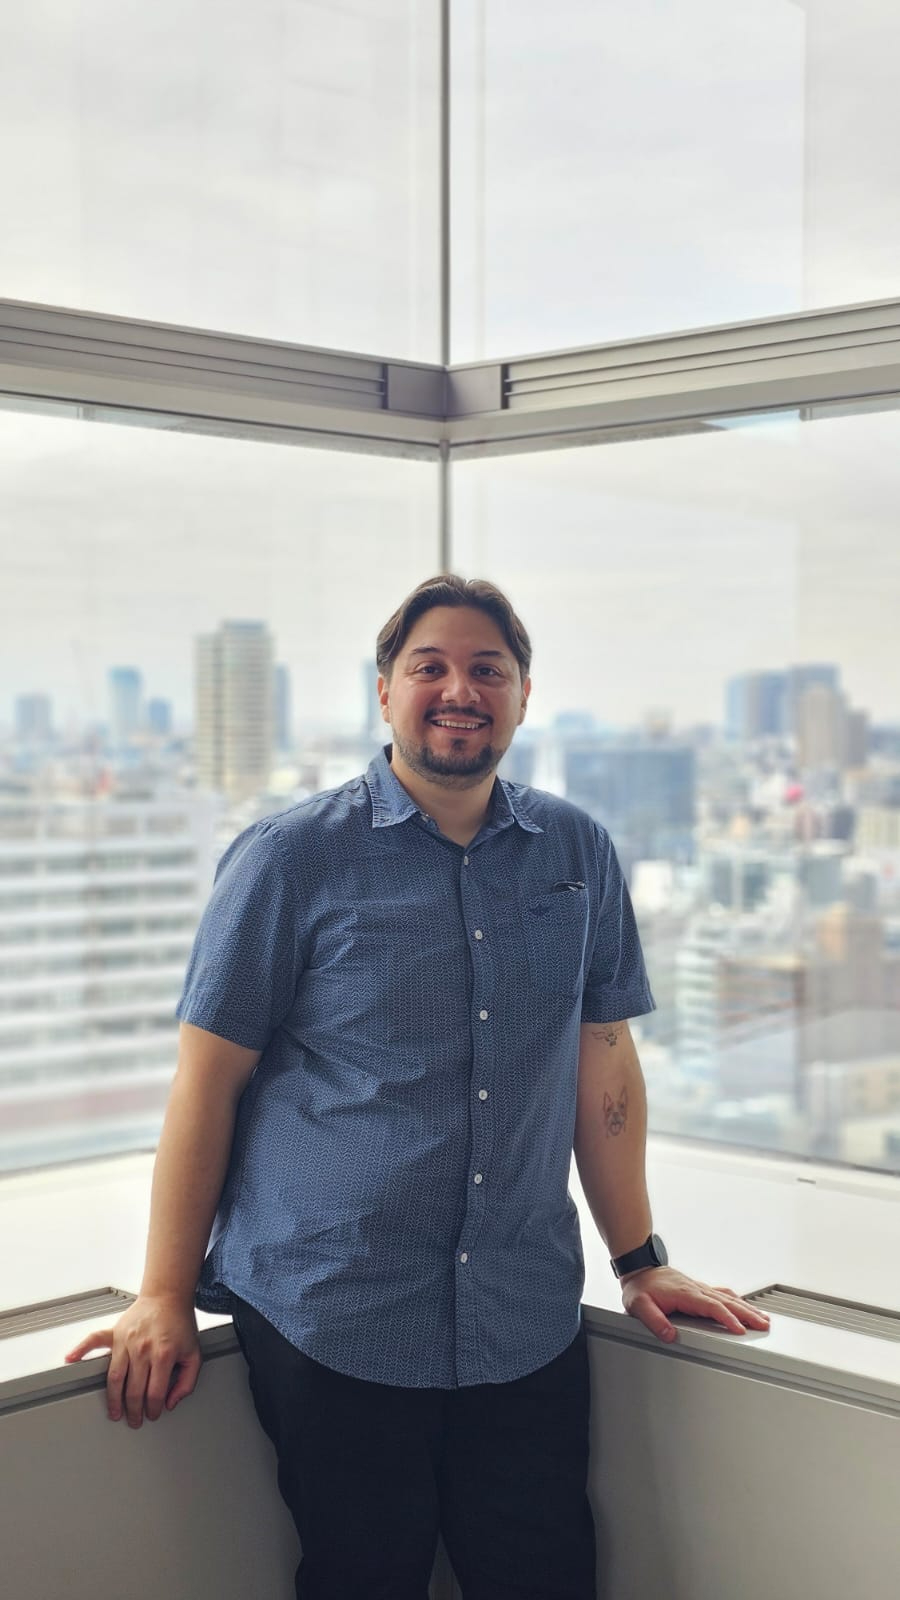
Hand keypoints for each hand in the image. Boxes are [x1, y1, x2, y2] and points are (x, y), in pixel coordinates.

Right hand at [64, 1294, 201, 1427]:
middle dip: (134, 1411)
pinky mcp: (115, 1332)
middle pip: (134, 1391)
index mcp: (164, 1355)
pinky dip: (81, 1349)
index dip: (154, 1409)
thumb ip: (187, 1382)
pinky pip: (94, 1341)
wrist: (168, 1296)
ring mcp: (127, 1341)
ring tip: (114, 1412)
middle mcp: (143, 1349)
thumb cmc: (180, 1324)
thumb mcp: (194, 1354)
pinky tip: (71, 1359)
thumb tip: (171, 1402)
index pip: (155, 1393)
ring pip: (115, 1378)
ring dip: (113, 1399)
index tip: (153, 1415)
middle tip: (134, 1421)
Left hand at [620, 1265, 770, 1343]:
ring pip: (728, 1297)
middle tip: (764, 1324)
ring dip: (747, 1307)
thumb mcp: (640, 1306)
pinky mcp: (698, 1289)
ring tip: (763, 1318)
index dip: (727, 1318)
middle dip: (747, 1313)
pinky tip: (744, 1306)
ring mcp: (699, 1288)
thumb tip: (670, 1336)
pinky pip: (722, 1294)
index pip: (712, 1306)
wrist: (639, 1268)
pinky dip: (737, 1300)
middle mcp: (696, 1289)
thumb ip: (654, 1321)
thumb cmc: (640, 1288)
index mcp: (685, 1294)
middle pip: (727, 1301)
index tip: (741, 1329)